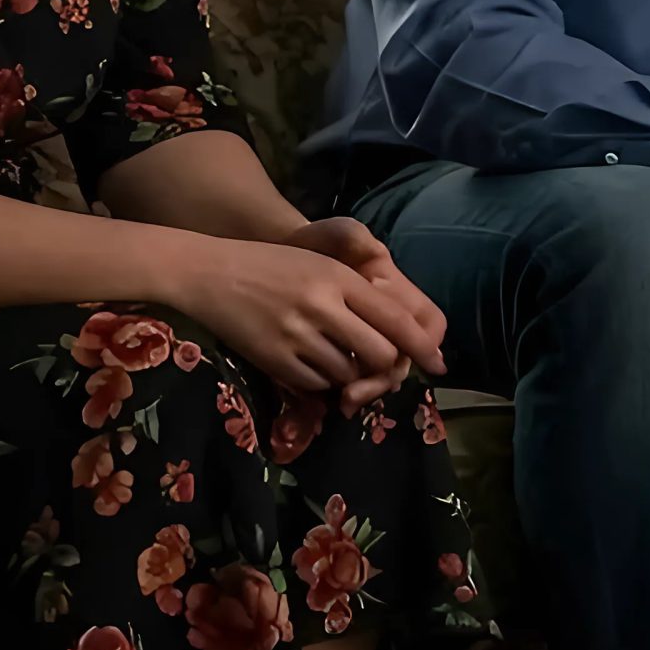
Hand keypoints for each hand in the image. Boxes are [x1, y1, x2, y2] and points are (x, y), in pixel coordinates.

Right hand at [151, 233, 443, 407]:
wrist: (210, 273)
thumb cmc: (270, 265)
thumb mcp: (318, 264)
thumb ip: (356, 293)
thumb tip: (394, 334)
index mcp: (337, 277)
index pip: (395, 318)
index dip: (421, 345)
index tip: (439, 363)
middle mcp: (321, 305)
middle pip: (378, 354)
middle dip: (384, 367)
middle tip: (376, 367)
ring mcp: (296, 334)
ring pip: (347, 374)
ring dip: (349, 375)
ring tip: (333, 356)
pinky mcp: (274, 358)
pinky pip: (315, 385)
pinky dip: (320, 382)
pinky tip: (308, 362)